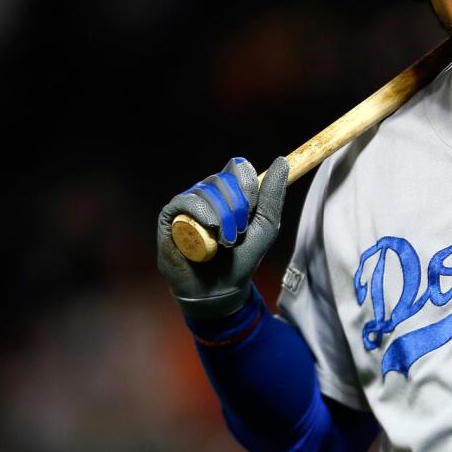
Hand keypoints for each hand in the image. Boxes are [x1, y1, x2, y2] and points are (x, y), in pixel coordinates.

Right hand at [156, 156, 288, 319]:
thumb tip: (281, 161)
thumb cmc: (241, 259)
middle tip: (240, 232)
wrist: (220, 290)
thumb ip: (273, 196)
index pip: (239, 169)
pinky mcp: (170, 216)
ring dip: (222, 216)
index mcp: (230, 193)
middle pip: (224, 179)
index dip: (248, 185)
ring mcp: (188, 204)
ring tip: (225, 241)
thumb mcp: (266, 227)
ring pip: (206, 190)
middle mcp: (208, 194)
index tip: (253, 210)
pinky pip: (185, 200)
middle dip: (238, 206)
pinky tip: (209, 230)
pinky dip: (201, 213)